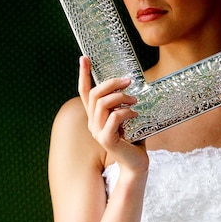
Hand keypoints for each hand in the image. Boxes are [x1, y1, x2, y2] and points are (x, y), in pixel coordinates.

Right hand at [78, 56, 148, 172]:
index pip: (85, 92)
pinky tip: (136, 115)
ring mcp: (97, 132)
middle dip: (111, 83)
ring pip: (102, 104)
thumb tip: (129, 82)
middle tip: (129, 80)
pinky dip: (127, 112)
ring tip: (135, 100)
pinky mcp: (107, 139)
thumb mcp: (128, 117)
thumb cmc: (135, 139)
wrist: (137, 164)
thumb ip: (123, 103)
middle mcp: (93, 123)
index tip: (84, 57)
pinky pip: (114, 117)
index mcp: (96, 116)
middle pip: (94, 94)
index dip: (83, 74)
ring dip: (121, 97)